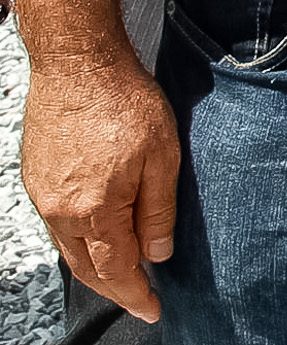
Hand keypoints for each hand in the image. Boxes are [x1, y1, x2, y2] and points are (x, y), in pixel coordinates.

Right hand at [21, 51, 178, 321]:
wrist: (78, 64)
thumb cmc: (124, 101)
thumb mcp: (162, 156)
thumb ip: (158, 210)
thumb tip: (158, 254)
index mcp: (94, 209)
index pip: (115, 269)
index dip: (135, 294)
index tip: (152, 310)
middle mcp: (61, 211)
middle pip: (87, 268)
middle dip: (115, 289)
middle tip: (140, 301)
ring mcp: (44, 196)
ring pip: (69, 250)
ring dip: (96, 268)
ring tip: (123, 278)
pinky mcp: (37, 179)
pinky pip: (58, 227)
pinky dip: (79, 243)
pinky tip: (97, 240)